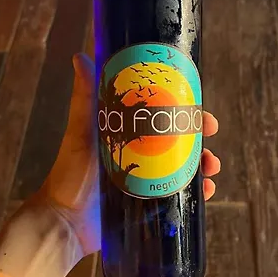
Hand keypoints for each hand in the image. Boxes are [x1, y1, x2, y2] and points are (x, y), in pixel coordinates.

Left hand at [37, 53, 220, 254]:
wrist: (65, 221)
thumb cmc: (70, 173)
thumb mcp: (80, 132)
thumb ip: (83, 98)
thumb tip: (81, 55)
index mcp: (129, 134)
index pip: (162, 117)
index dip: (184, 109)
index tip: (200, 105)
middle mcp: (142, 154)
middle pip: (179, 141)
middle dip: (200, 136)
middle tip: (211, 133)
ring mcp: (149, 180)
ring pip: (184, 167)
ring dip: (203, 164)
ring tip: (211, 168)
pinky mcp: (151, 204)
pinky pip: (180, 195)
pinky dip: (197, 193)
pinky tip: (207, 192)